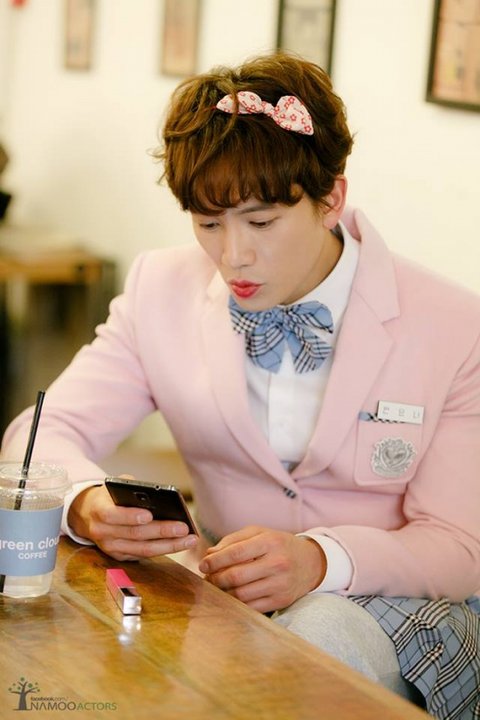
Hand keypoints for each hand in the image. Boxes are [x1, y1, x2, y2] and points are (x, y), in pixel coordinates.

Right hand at [67, 484, 197, 560]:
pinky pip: (144, 555)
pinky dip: (163, 550)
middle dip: (162, 531)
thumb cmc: (109, 497)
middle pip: (135, 534)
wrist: (87, 514)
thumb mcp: (115, 486)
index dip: (130, 516)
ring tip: (189, 539)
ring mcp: (111, 547)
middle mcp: (102, 532)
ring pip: (143, 549)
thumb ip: (132, 489)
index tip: (149, 515)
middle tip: (183, 528)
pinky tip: (180, 544)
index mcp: (99, 510)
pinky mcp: (120, 556)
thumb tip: (158, 496)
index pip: (113, 515)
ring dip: (169, 546)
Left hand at [198, 525, 326, 612]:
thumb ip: (233, 540)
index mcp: (270, 542)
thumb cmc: (279, 545)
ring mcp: (280, 585)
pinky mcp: (281, 601)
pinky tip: (230, 596)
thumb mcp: (260, 533)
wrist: (311, 563)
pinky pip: (251, 607)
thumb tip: (210, 553)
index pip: (236, 552)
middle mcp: (277, 563)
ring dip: (223, 592)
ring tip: (216, 586)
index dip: (215, 560)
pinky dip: (236, 604)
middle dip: (215, 578)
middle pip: (236, 576)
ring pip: (241, 595)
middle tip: (207, 577)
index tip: (203, 564)